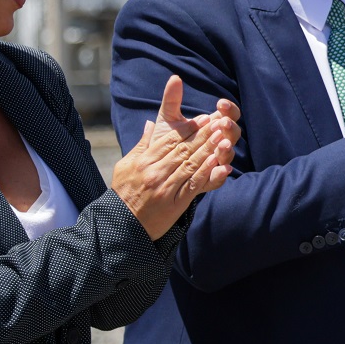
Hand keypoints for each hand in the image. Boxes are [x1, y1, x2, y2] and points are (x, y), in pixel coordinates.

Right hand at [112, 75, 240, 239]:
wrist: (122, 225)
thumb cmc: (124, 192)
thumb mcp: (125, 165)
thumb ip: (142, 145)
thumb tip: (151, 124)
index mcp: (143, 162)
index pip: (169, 140)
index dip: (187, 128)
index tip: (202, 118)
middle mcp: (154, 172)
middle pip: (182, 149)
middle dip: (202, 135)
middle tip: (218, 122)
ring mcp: (165, 188)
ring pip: (189, 164)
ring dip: (208, 149)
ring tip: (222, 137)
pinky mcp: (175, 203)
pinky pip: (192, 185)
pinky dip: (205, 172)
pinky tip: (217, 161)